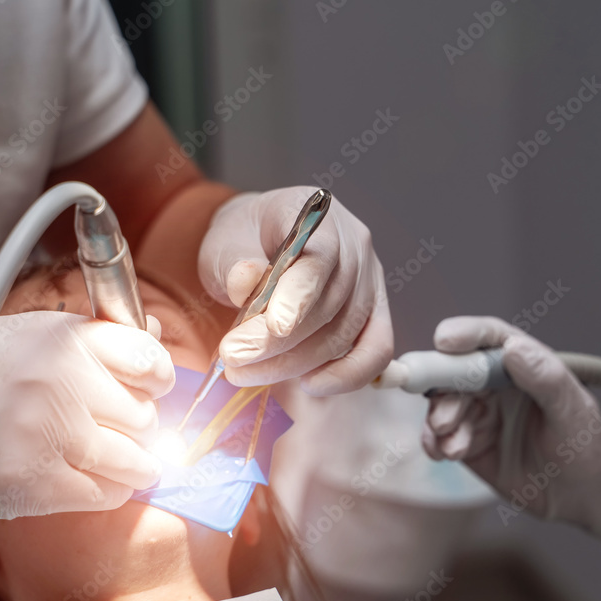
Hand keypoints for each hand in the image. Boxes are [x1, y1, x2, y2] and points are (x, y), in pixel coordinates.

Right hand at [0, 311, 174, 517]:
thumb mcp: (26, 335)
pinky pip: (107, 494)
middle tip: (117, 427)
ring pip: (136, 460)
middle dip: (138, 424)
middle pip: (145, 414)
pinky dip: (108, 489)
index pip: (148, 359)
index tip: (150, 386)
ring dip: (134, 464)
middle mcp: (62, 381)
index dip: (156, 376)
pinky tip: (87, 477)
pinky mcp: (36, 485)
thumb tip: (156, 337)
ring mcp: (50, 435)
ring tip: (117, 458)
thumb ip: (93, 337)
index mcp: (62, 338)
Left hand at [198, 187, 392, 394]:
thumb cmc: (243, 242)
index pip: (317, 259)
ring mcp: (371, 279)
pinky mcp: (376, 312)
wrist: (260, 244)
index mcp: (317, 215)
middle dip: (278, 342)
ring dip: (294, 363)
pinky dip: (345, 375)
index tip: (272, 327)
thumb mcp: (224, 242)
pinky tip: (310, 385)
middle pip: (328, 305)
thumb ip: (233, 262)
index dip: (297, 297)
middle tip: (234, 360)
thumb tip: (245, 282)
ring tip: (247, 372)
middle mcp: (355, 245)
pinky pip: (376, 351)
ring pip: (343, 334)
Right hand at [422, 316, 600, 545]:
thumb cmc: (584, 448)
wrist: (579, 494)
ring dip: (440, 421)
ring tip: (455, 446)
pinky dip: (434, 442)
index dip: (466, 333)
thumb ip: (547, 379)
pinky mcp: (465, 439)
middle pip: (455, 370)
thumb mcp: (575, 413)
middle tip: (443, 416)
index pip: (490, 338)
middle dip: (442, 388)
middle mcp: (495, 383)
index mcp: (524, 364)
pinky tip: (444, 453)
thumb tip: (513, 348)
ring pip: (443, 403)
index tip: (444, 340)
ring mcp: (478, 411)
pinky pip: (438, 435)